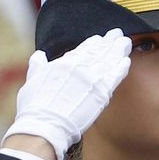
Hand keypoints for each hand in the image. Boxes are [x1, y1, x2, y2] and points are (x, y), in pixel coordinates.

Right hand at [3, 28, 131, 157]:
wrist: (45, 125)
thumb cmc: (35, 107)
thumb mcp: (32, 79)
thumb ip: (38, 65)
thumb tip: (39, 55)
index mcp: (64, 62)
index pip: (83, 49)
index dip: (93, 43)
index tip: (99, 39)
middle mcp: (80, 66)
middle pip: (98, 50)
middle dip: (108, 41)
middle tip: (117, 34)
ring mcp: (92, 78)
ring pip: (109, 59)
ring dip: (118, 49)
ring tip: (125, 43)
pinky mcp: (102, 92)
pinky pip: (116, 75)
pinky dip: (121, 67)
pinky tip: (126, 61)